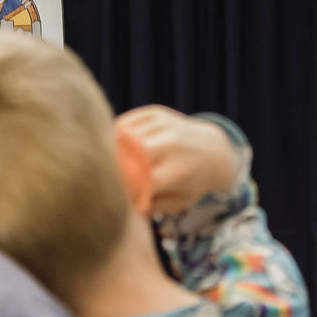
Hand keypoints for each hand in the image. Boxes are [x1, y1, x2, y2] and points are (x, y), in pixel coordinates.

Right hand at [114, 106, 241, 215]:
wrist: (213, 151)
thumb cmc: (190, 183)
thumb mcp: (176, 202)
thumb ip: (149, 204)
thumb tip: (119, 204)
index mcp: (178, 171)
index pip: (140, 179)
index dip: (121, 187)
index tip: (112, 195)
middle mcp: (172, 144)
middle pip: (130, 152)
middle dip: (113, 165)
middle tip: (103, 176)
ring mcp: (164, 124)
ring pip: (123, 135)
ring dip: (112, 148)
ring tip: (109, 162)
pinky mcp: (155, 112)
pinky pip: (124, 123)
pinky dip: (116, 135)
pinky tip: (118, 146)